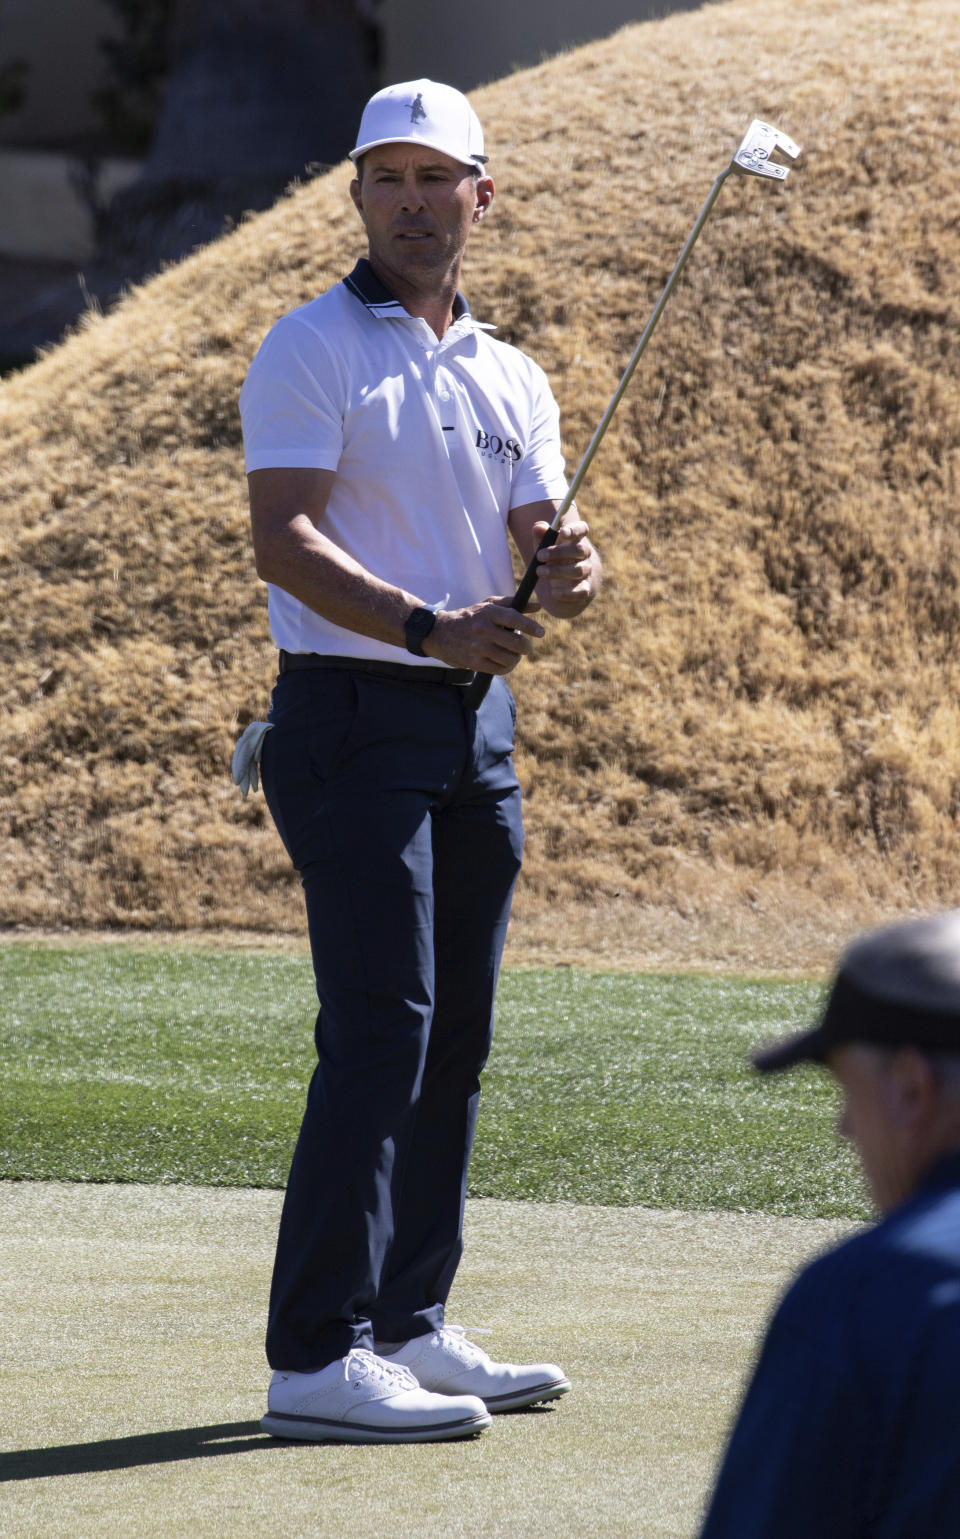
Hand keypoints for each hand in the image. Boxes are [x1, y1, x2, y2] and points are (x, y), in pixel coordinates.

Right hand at [424, 596, 544, 673]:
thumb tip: (537, 606)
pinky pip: (499, 669)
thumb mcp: (487, 605)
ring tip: (514, 655)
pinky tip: (506, 662)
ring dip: (516, 658)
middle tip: (526, 647)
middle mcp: (483, 629)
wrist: (439, 633)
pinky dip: (507, 667)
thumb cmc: (469, 617)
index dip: (531, 626)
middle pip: (516, 643)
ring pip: (510, 658)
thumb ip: (512, 603)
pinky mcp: (473, 662)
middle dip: (526, 647)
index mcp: (488, 612)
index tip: (541, 632)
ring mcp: (477, 647)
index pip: (515, 619)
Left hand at [532, 518, 598, 616]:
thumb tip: (538, 527)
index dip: (575, 529)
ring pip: (578, 570)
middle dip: (558, 552)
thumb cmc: (553, 561)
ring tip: (539, 571)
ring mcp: (587, 573)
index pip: (582, 529)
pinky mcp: (585, 590)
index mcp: (576, 540)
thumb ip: (540, 536)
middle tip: (539, 556)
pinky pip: (581, 591)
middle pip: (580, 550)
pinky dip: (566, 592)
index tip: (562, 531)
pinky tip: (553, 592)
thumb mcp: (544, 548)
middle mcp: (585, 555)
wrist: (563, 587)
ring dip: (557, 571)